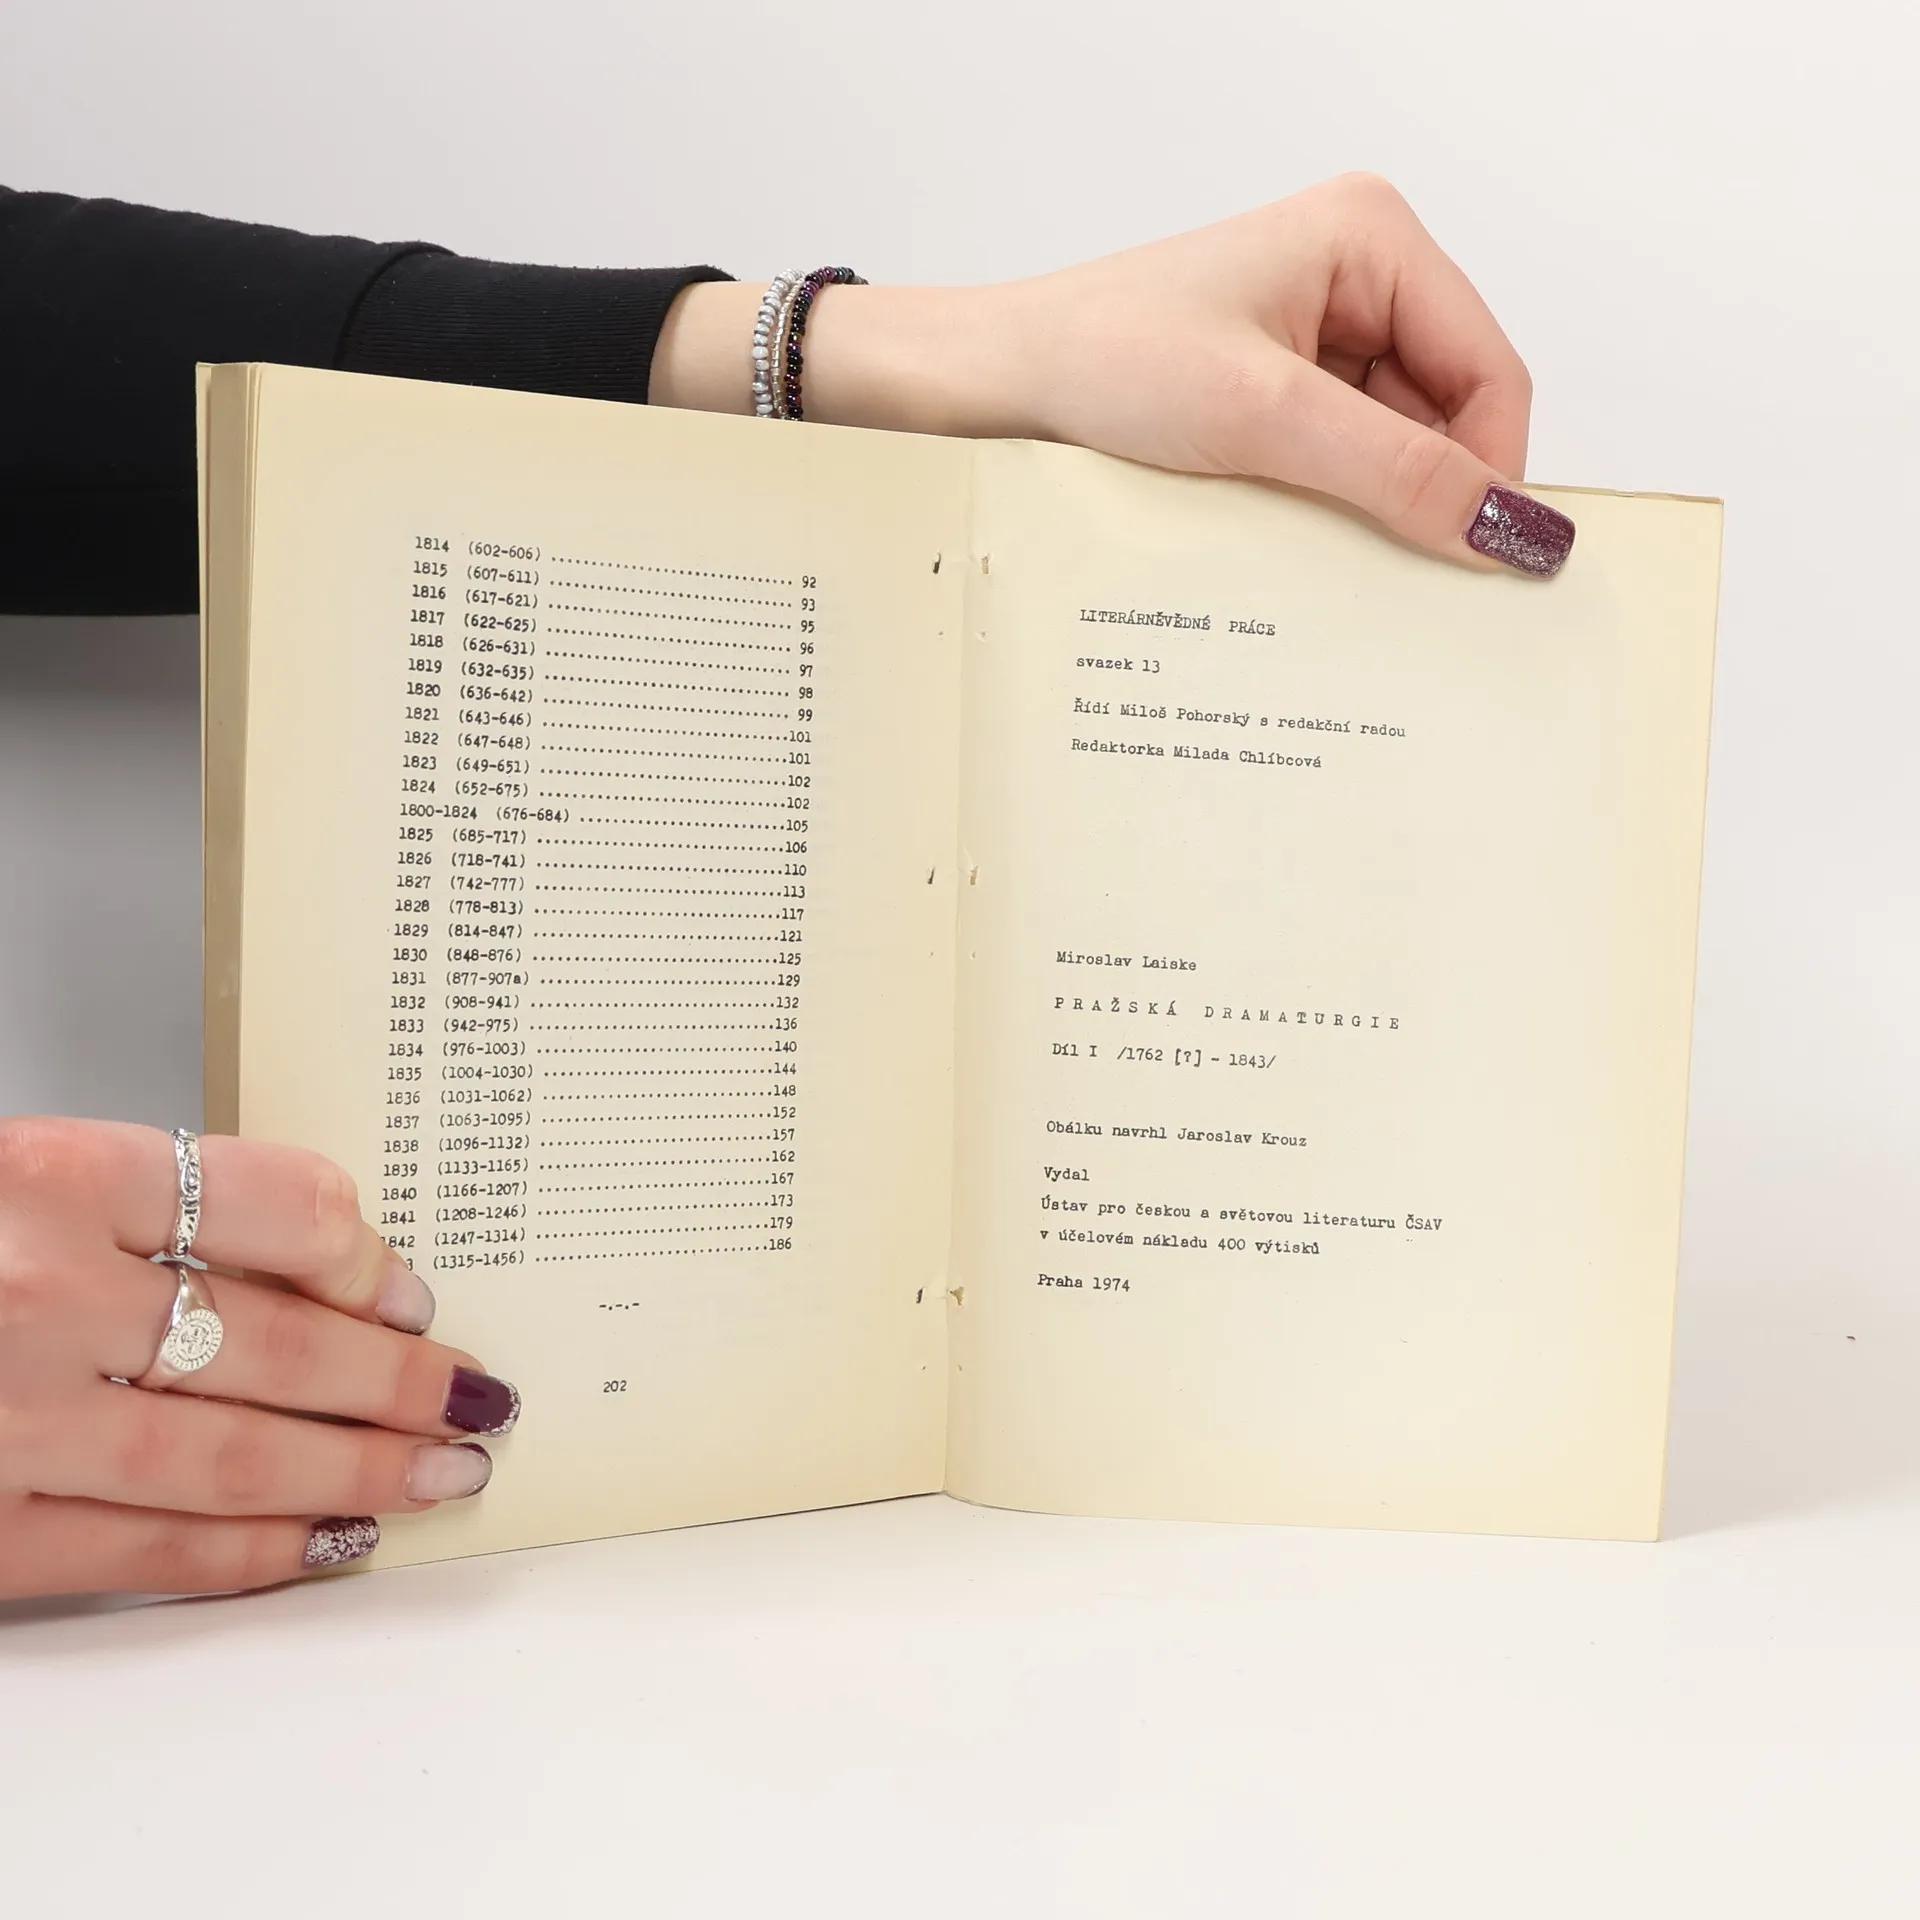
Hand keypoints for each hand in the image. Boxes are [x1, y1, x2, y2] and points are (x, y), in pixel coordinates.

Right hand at [0, 1118, 519, 1599]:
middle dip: (400, 1387)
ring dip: (358, 1473)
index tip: (412, 1300)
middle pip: (280, 1348)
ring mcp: (14, 1426)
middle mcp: (45, 1300)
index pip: (279, 1211)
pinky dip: (251, 1552)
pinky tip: (322, 1539)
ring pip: (236, 1459)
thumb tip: (303, 1266)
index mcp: (60, 1180)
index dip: (367, 1264)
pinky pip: (147, 1550)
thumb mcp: (21, 1176)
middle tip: (475, 1400)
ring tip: (440, 1473)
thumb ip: (144, 1208)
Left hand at [652, 174, 1568, 576]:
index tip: (1477, 564)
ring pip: (1395, 447)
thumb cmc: (1095, 360)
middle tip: (1386, 570)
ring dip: (1367, 505)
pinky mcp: (1272, 391)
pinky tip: (1281, 530)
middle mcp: (1353, 276)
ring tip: (1300, 534)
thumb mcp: (1262, 420)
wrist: (983, 389)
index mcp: (1370, 236)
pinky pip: (1339, 461)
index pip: (1491, 371)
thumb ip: (1396, 472)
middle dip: (1424, 491)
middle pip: (1450, 412)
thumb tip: (1514, 530)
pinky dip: (1326, 507)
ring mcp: (1312, 337)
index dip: (1491, 472)